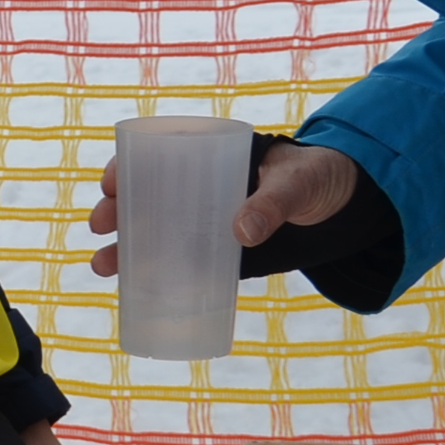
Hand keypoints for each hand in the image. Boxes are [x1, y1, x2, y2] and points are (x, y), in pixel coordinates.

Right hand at [88, 138, 356, 277]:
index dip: (125, 168)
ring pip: (153, 231)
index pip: (154, 156)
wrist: (343, 206)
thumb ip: (272, 203)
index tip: (111, 184)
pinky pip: (178, 261)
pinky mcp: (217, 251)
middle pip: (142, 196)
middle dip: (114, 211)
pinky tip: (132, 287)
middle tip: (101, 225)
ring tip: (103, 265)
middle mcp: (197, 189)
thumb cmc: (316, 177)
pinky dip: (153, 275)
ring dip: (123, 248)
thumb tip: (240, 232)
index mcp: (209, 158)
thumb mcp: (297, 183)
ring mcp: (204, 221)